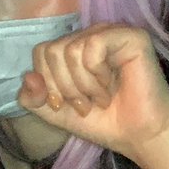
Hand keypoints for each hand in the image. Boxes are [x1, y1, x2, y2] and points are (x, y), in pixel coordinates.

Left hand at [17, 24, 168, 168]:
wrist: (139, 137)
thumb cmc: (103, 121)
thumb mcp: (56, 113)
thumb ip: (33, 98)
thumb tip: (28, 77)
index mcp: (74, 46)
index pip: (41, 51)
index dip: (47, 83)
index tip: (65, 105)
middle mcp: (92, 35)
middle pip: (52, 50)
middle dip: (65, 87)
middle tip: (86, 104)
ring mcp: (112, 32)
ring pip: (70, 49)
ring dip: (83, 85)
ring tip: (101, 97)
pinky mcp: (132, 36)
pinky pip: (94, 46)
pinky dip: (97, 74)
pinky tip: (112, 86)